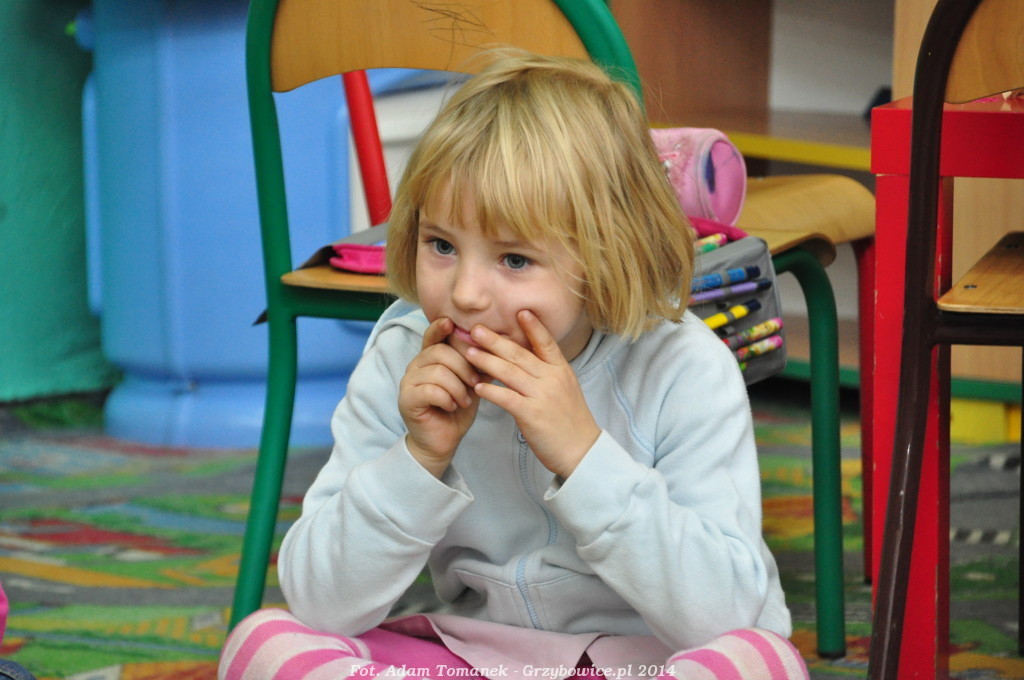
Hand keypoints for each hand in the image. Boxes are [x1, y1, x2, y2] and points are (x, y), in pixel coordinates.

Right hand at [399, 317, 481, 476]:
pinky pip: (430, 390)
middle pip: (439, 352)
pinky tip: (452, 407)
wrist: (443, 441)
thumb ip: (477, 364)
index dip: (440, 327)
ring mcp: (408, 383)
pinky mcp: (407, 400)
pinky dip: (447, 398)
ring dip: (457, 386)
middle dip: (463, 366)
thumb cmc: (457, 409)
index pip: (432, 336)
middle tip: (475, 382)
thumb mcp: (471, 383)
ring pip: (437, 371)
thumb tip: (499, 343)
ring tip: (464, 400)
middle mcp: (416, 366)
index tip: (452, 323)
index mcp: (430, 358)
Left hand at [466, 311, 599, 478]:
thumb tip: (529, 359)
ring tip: (468, 352)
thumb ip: (548, 373)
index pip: (546, 343)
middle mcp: (552, 379)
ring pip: (510, 372)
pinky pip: (507, 398)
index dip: (533, 327)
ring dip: (487, 361)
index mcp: (562, 371)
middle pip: (520, 354)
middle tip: (476, 329)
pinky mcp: (532, 415)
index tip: (520, 311)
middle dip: (496, 340)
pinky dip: (491, 391)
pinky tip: (478, 386)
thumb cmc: (571, 422)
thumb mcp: (566, 390)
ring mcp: (542, 396)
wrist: (582, 452)